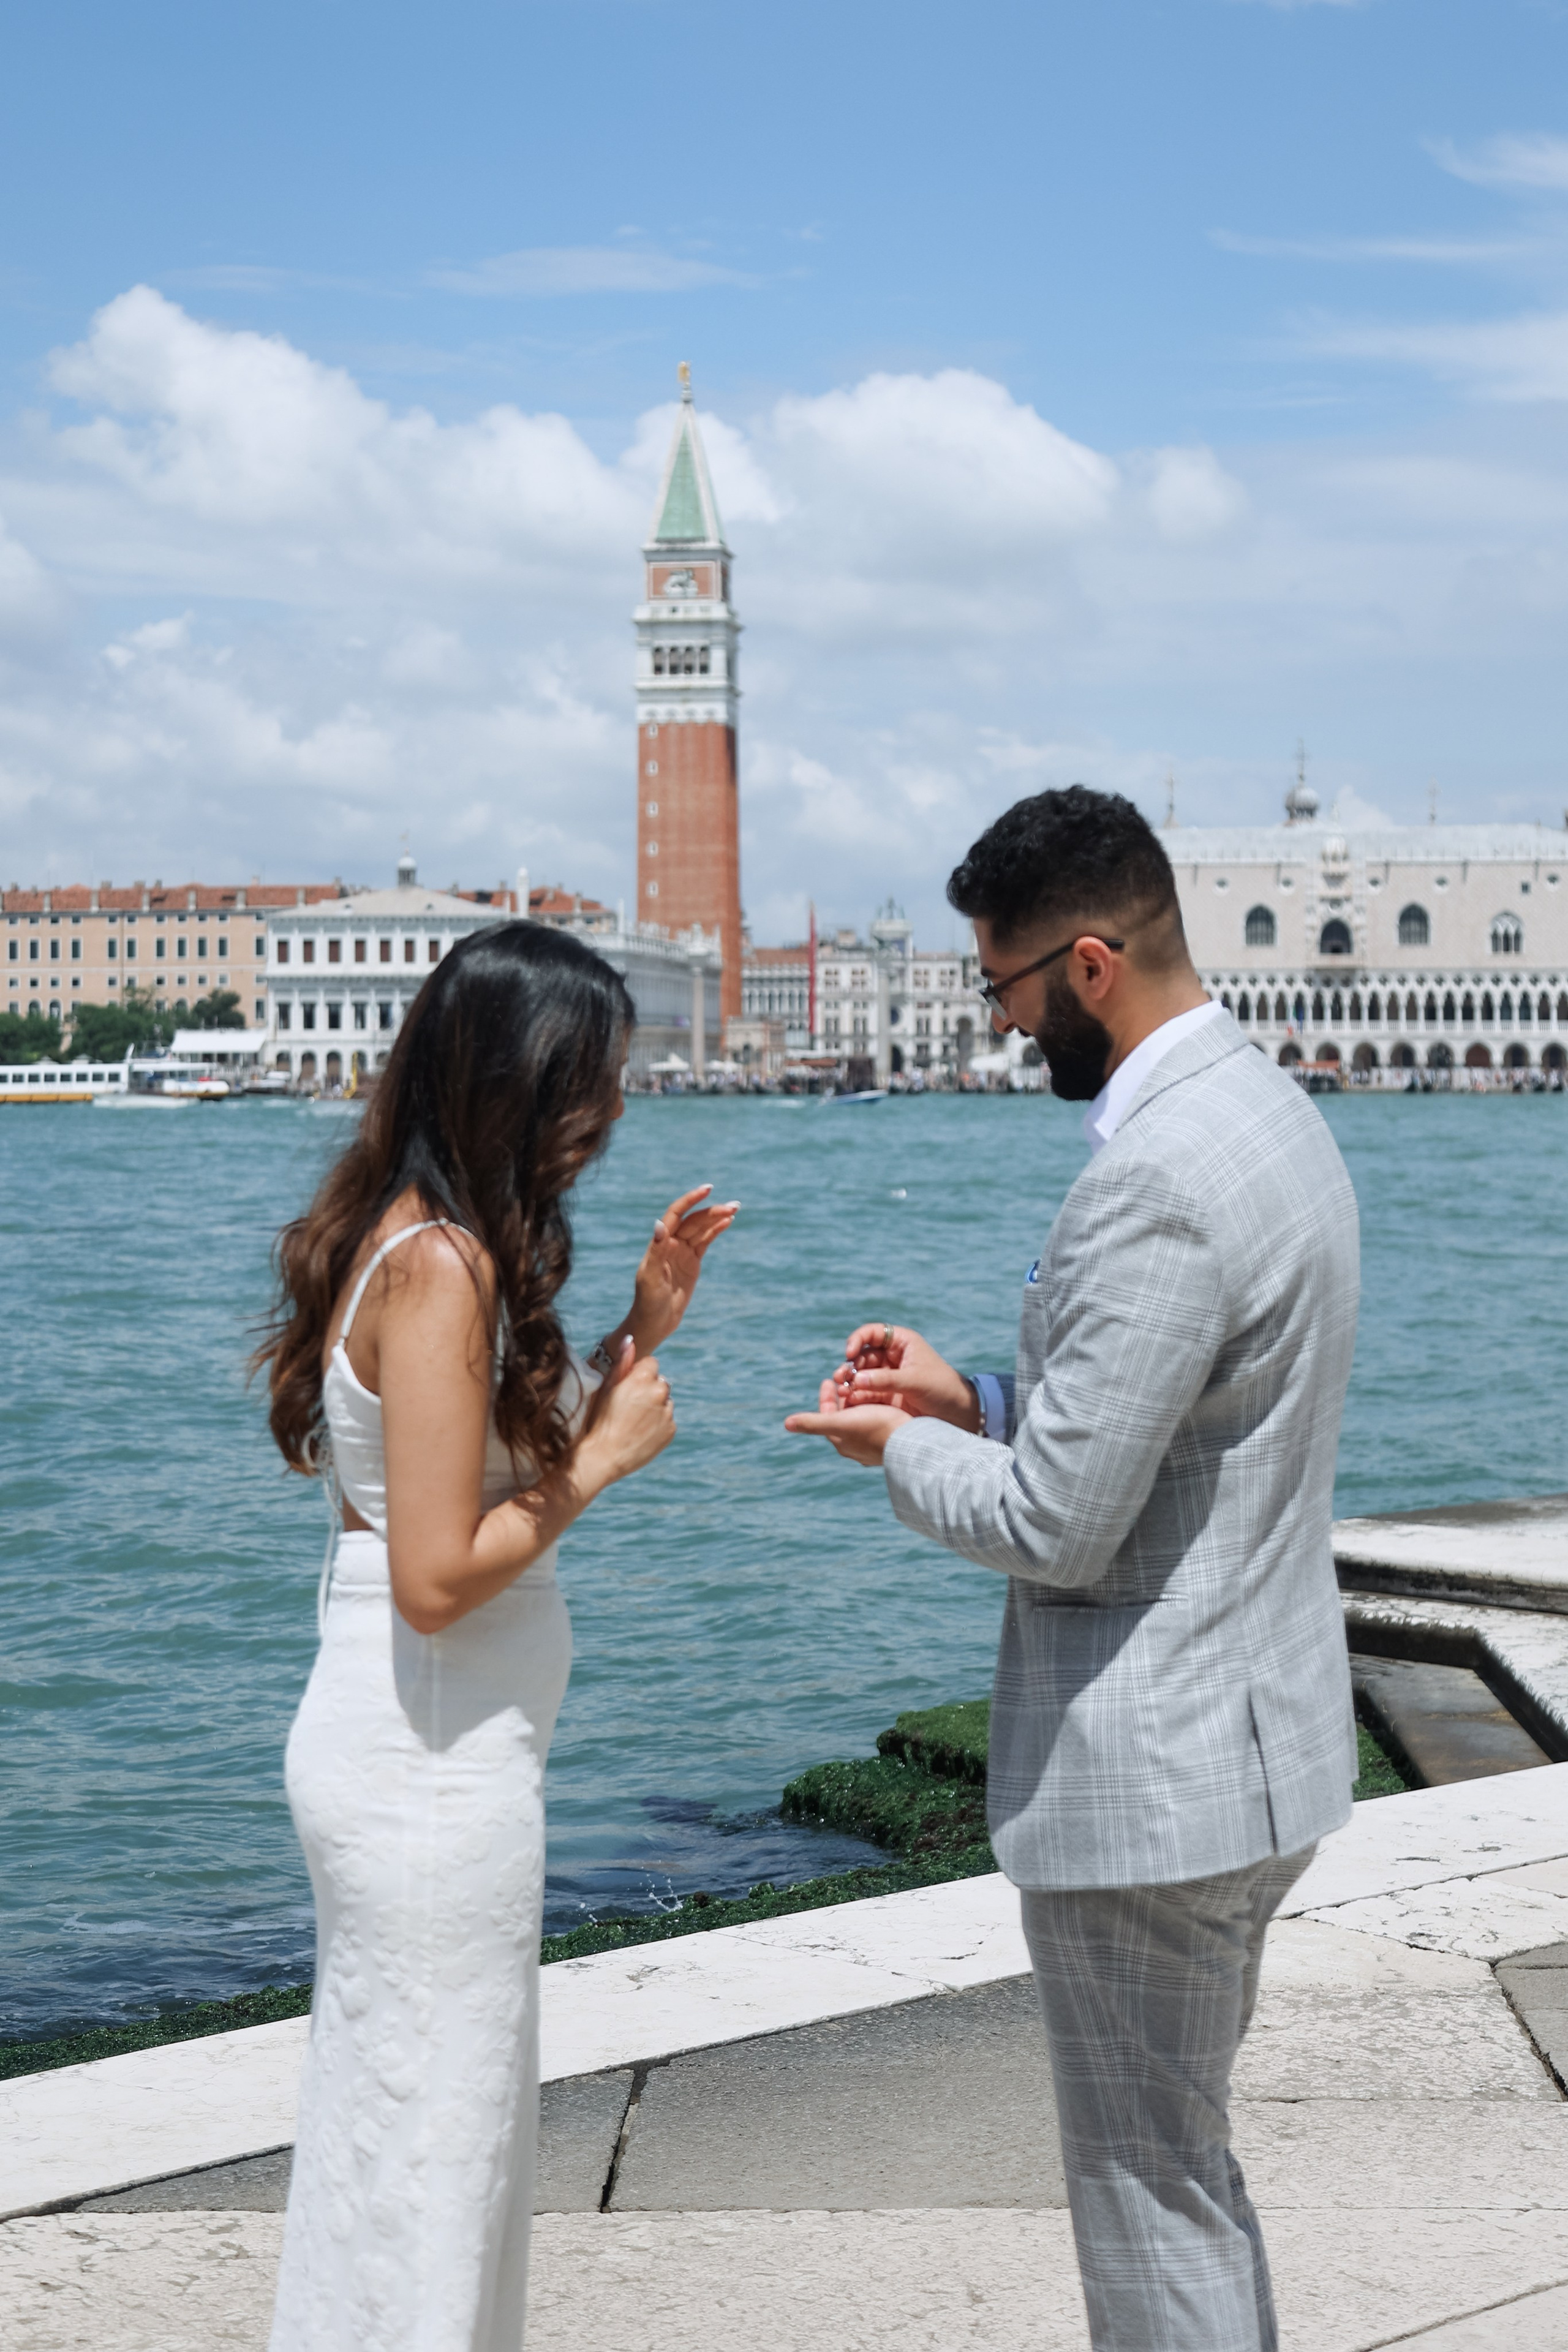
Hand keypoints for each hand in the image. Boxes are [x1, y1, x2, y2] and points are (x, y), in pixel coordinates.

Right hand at [583, 1339, 675, 1482]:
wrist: (603, 1456)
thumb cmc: (599, 1418)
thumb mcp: (606, 1387)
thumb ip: (622, 1361)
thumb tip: (631, 1339)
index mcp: (643, 1378)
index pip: (651, 1364)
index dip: (638, 1375)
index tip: (627, 1388)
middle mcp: (660, 1392)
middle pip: (660, 1382)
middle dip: (648, 1390)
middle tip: (629, 1406)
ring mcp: (667, 1412)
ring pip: (665, 1402)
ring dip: (655, 1407)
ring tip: (634, 1421)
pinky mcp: (671, 1430)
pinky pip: (667, 1420)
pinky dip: (658, 1424)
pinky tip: (640, 1432)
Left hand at [626, 1186, 739, 1351]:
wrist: (654, 1322)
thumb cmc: (648, 1301)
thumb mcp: (650, 1277)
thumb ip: (657, 1250)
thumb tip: (660, 1224)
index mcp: (659, 1243)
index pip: (676, 1213)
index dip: (690, 1200)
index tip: (707, 1190)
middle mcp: (671, 1243)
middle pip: (694, 1220)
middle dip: (712, 1211)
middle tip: (734, 1206)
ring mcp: (683, 1252)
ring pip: (702, 1229)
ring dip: (717, 1217)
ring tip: (735, 1209)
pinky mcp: (692, 1263)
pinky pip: (705, 1242)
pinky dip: (716, 1231)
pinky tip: (728, 1222)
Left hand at [784, 1375, 910, 1467]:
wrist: (913, 1442)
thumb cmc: (876, 1429)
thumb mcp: (840, 1423)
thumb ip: (813, 1422)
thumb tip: (786, 1423)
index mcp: (841, 1442)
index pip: (827, 1415)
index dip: (825, 1396)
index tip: (827, 1379)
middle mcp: (856, 1447)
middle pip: (843, 1417)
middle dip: (843, 1398)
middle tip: (846, 1379)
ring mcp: (874, 1445)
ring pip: (861, 1419)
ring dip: (859, 1401)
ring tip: (863, 1385)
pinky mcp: (891, 1440)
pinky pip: (878, 1420)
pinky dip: (876, 1407)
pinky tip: (883, 1398)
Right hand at [830, 1323, 978, 1431]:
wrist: (958, 1415)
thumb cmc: (942, 1389)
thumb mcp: (914, 1381)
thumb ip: (885, 1380)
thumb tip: (856, 1379)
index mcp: (902, 1342)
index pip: (873, 1333)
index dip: (858, 1340)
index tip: (849, 1353)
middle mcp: (893, 1356)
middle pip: (863, 1355)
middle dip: (851, 1366)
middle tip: (841, 1378)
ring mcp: (888, 1375)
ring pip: (862, 1374)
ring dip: (850, 1381)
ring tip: (842, 1391)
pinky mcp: (886, 1394)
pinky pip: (866, 1391)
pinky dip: (856, 1395)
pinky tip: (849, 1401)